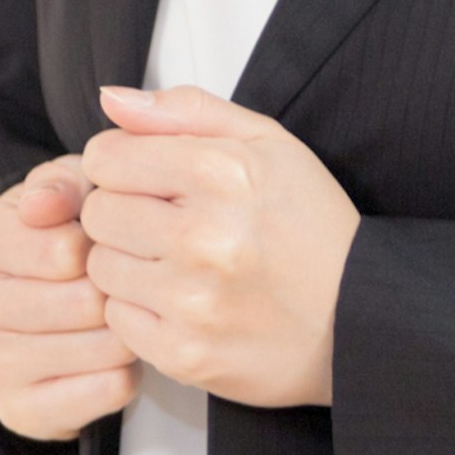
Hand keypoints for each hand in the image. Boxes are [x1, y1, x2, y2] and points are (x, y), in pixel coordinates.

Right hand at [0, 153, 138, 441]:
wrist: (35, 294)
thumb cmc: (59, 231)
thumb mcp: (66, 188)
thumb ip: (60, 184)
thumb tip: (44, 205)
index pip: (65, 251)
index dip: (105, 246)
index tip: (106, 244)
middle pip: (83, 304)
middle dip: (118, 291)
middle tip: (127, 283)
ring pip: (102, 350)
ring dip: (128, 331)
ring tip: (122, 314)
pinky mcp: (18, 411)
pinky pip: (106, 392)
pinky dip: (126, 372)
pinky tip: (116, 353)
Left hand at [78, 83, 359, 409]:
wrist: (357, 321)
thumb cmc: (309, 226)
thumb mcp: (267, 143)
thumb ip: (185, 111)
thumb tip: (111, 99)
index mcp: (223, 172)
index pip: (105, 157)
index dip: (122, 164)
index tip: (150, 179)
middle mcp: (204, 237)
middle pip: (97, 213)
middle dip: (122, 213)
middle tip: (165, 224)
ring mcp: (193, 301)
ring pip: (101, 268)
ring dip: (128, 264)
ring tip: (176, 264)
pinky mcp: (186, 355)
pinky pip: (117, 320)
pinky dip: (140, 311)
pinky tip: (180, 302)